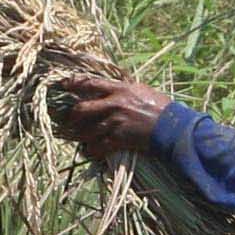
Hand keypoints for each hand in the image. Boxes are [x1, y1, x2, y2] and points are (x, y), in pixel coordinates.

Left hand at [53, 73, 170, 160]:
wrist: (172, 126)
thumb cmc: (160, 106)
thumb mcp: (141, 90)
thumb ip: (124, 88)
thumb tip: (112, 85)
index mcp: (119, 89)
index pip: (90, 83)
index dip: (73, 83)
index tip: (63, 85)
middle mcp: (114, 104)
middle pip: (82, 109)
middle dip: (71, 116)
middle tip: (68, 120)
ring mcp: (115, 122)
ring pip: (86, 130)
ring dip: (80, 135)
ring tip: (76, 137)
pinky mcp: (119, 139)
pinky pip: (97, 146)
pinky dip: (92, 150)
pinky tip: (90, 150)